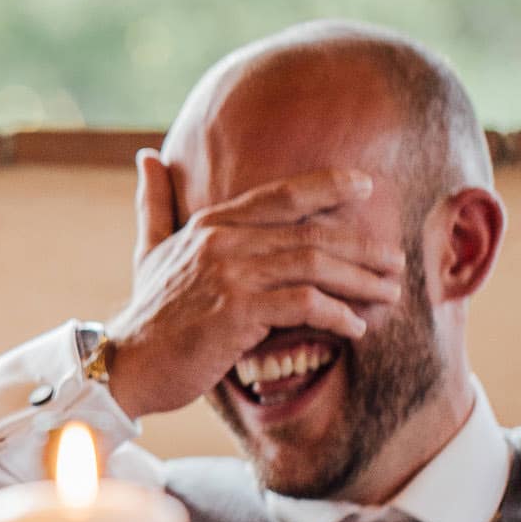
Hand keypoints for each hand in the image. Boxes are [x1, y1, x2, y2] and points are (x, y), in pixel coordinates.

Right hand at [104, 149, 406, 418]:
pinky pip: (305, 304)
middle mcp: (224, 241)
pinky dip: (337, 315)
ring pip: (315, 266)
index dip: (328, 186)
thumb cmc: (148, 314)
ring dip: (360, 281)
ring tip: (387, 294)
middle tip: (395, 262)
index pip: (281, 195)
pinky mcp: (239, 312)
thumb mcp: (149, 250)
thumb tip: (146, 157)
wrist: (125, 363)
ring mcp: (232, 275)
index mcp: (212, 223)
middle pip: (311, 234)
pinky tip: (356, 328)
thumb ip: (155, 204)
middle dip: (361, 247)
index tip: (366, 187)